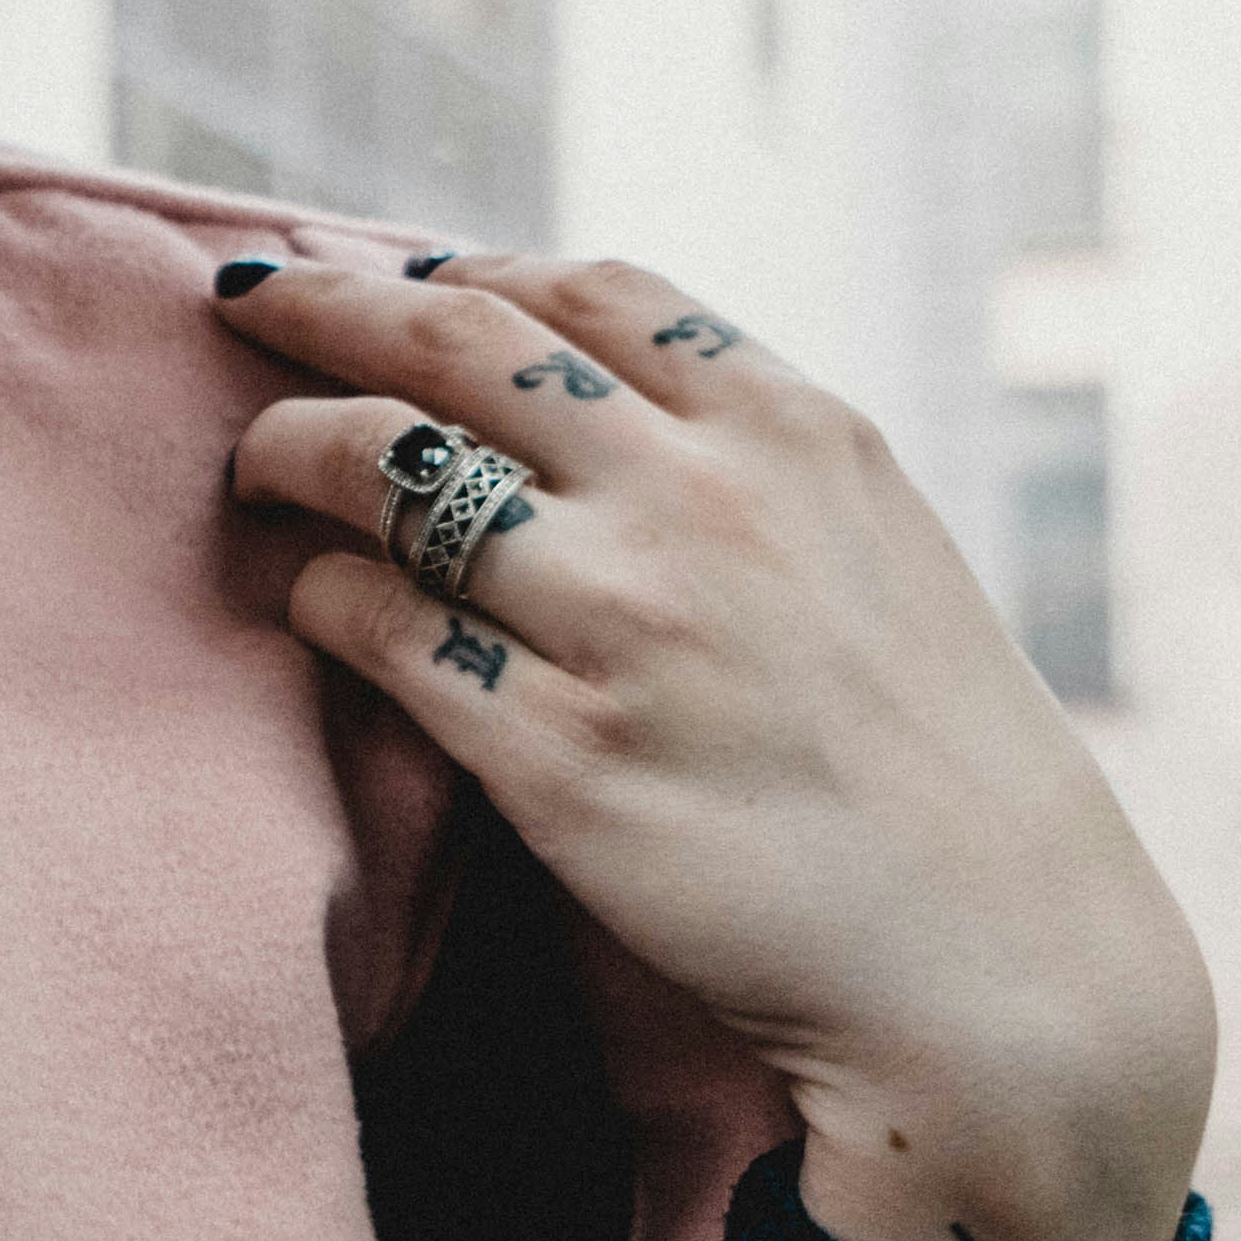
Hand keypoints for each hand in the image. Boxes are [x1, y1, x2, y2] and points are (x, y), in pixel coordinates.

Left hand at [215, 253, 1215, 1240]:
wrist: (996, 969)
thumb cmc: (933, 766)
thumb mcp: (877, 548)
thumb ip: (747, 460)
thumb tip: (582, 394)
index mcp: (793, 431)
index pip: (583, 290)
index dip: (464, 271)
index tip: (393, 278)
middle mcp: (705, 502)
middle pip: (456, 344)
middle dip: (324, 304)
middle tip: (245, 301)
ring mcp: (626, 626)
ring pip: (382, 469)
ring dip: (290, 445)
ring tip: (254, 461)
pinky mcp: (557, 761)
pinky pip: (375, 631)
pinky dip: (319, 596)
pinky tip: (315, 603)